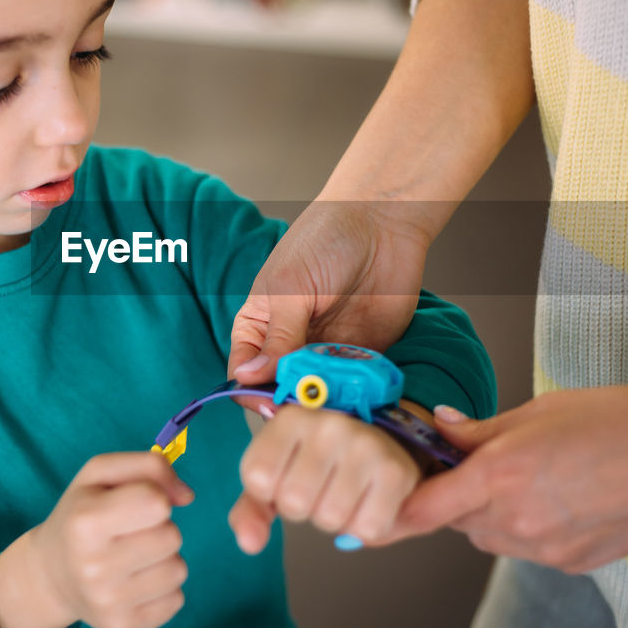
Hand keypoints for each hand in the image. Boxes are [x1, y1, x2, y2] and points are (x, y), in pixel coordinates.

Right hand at [27, 453, 194, 627]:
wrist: (50, 575)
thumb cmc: (81, 513)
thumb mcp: (100, 473)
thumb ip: (149, 466)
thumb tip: (187, 496)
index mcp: (85, 521)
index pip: (156, 503)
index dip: (155, 497)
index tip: (136, 504)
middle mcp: (93, 566)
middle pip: (171, 537)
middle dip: (160, 528)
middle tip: (131, 533)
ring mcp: (107, 603)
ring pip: (178, 570)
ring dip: (164, 558)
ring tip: (134, 556)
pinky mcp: (123, 627)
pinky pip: (176, 600)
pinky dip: (163, 588)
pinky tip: (136, 581)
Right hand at [228, 201, 430, 408]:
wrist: (382, 222)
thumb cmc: (324, 241)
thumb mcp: (291, 289)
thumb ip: (278, 338)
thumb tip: (249, 379)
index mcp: (259, 327)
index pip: (245, 374)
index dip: (254, 393)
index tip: (273, 404)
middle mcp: (290, 345)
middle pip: (282, 390)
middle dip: (294, 402)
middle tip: (310, 405)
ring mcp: (326, 353)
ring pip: (319, 394)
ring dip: (326, 402)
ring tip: (338, 399)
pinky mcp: (360, 356)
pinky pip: (353, 387)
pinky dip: (356, 395)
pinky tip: (361, 392)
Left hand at [229, 405, 420, 553]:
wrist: (378, 445)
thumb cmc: (316, 462)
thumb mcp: (275, 476)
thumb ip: (251, 511)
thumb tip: (250, 544)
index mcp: (291, 419)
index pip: (257, 478)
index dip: (269, 493)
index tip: (287, 476)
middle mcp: (329, 425)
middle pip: (294, 503)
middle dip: (305, 508)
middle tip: (321, 486)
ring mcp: (364, 445)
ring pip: (330, 519)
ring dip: (335, 519)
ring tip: (345, 491)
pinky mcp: (395, 471)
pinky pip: (366, 529)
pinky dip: (364, 527)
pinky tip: (368, 500)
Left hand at [380, 383, 627, 572]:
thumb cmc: (622, 418)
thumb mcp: (540, 410)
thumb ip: (480, 429)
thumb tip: (440, 427)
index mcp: (501, 475)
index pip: (423, 510)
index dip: (397, 510)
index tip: (382, 507)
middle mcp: (518, 519)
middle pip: (457, 522)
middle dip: (457, 497)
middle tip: (480, 464)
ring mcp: (547, 548)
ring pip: (491, 538)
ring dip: (492, 514)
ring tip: (533, 476)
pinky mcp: (573, 563)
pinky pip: (529, 550)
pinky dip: (530, 528)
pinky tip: (561, 497)